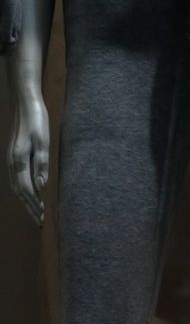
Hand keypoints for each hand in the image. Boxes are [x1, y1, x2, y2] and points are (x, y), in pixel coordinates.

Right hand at [8, 87, 48, 226]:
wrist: (25, 103)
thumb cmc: (37, 120)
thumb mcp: (44, 141)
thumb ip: (41, 163)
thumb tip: (41, 185)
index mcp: (19, 160)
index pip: (26, 189)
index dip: (34, 203)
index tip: (42, 216)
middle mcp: (12, 162)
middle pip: (19, 191)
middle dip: (29, 206)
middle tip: (39, 220)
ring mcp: (11, 158)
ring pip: (16, 185)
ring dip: (25, 199)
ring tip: (34, 210)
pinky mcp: (14, 154)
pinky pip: (16, 177)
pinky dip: (22, 188)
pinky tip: (29, 191)